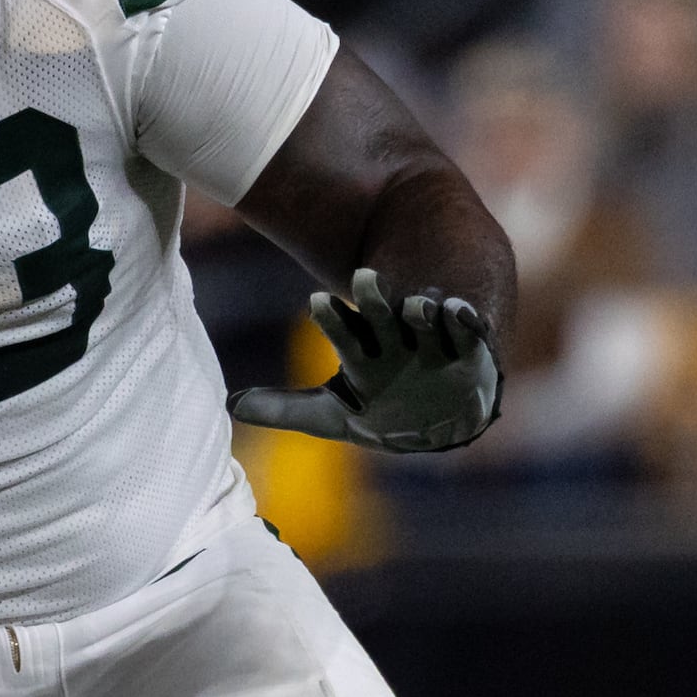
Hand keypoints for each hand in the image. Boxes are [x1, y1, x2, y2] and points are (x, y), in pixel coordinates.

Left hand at [229, 267, 501, 453]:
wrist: (436, 421)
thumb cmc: (379, 412)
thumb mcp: (331, 416)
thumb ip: (284, 409)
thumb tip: (231, 405)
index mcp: (362, 352)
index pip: (340, 329)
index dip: (330, 315)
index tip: (316, 300)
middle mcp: (395, 341)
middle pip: (380, 313)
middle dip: (372, 297)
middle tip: (362, 275)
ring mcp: (430, 345)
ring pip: (422, 318)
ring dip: (419, 310)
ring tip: (416, 307)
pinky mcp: (464, 352)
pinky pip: (465, 331)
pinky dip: (463, 320)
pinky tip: (457, 312)